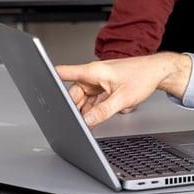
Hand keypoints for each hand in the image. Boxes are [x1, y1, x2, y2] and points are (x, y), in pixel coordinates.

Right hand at [56, 53, 191, 127]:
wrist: (158, 71)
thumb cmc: (143, 76)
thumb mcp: (123, 98)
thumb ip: (103, 111)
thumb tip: (86, 122)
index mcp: (94, 71)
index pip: (64, 72)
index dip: (49, 78)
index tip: (35, 82)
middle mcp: (93, 75)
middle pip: (73, 94)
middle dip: (75, 108)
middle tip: (78, 122)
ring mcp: (98, 81)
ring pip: (83, 99)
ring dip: (86, 110)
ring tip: (93, 119)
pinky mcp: (104, 87)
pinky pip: (92, 100)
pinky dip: (94, 108)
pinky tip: (100, 115)